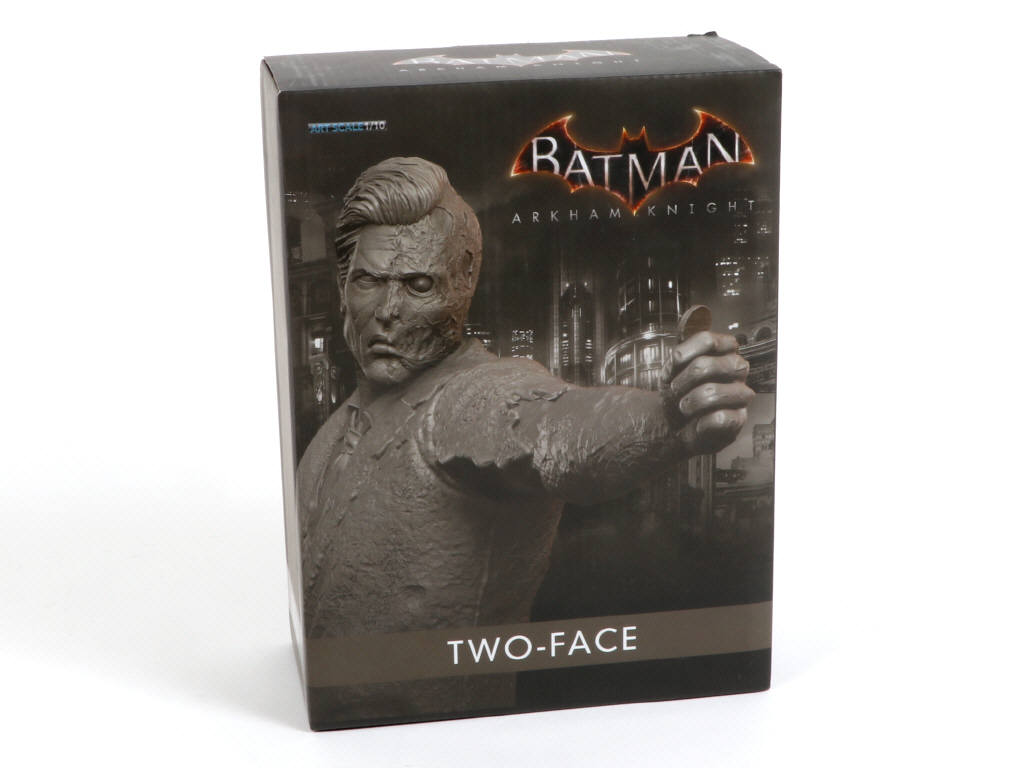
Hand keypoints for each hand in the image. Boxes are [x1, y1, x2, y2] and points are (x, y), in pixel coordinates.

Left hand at [659, 307, 753, 454]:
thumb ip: (678, 359)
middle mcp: (735, 370)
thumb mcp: (671, 372)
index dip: (686, 351)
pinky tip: (698, 423)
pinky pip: (721, 417)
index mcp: (721, 353)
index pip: (708, 340)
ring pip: (714, 392)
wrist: (674, 426)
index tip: (675, 364)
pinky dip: (701, 422)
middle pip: (710, 365)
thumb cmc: (678, 396)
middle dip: (686, 379)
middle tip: (676, 390)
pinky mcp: (739, 418)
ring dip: (691, 402)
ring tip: (684, 408)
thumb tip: (679, 355)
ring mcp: (740, 394)